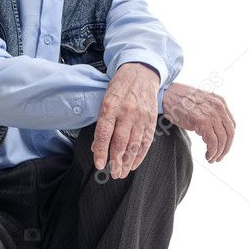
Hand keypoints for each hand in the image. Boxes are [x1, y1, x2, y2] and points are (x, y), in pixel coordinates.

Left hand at [90, 62, 159, 178]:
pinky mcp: (151, 120)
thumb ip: (102, 123)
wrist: (141, 73)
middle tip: (113, 174)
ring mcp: (140, 117)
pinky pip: (146, 141)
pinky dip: (140, 155)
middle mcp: (126, 112)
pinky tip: (133, 164)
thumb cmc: (119, 88)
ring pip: (134, 144)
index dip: (101, 150)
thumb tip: (97, 148)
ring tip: (121, 173)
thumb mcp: (106, 100)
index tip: (99, 165)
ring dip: (127, 162)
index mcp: (110, 106)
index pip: (104, 133)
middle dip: (116, 161)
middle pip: (120, 142)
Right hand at [161, 82, 235, 162]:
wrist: (166, 94)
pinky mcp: (203, 122)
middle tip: (218, 158)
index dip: (228, 139)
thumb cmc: (179, 100)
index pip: (231, 125)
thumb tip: (212, 130)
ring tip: (211, 159)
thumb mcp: (200, 102)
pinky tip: (207, 156)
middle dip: (225, 149)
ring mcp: (212, 114)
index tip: (221, 148)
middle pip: (230, 133)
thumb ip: (209, 112)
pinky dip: (212, 152)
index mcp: (220, 102)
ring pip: (222, 140)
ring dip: (218, 153)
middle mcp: (219, 107)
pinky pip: (213, 142)